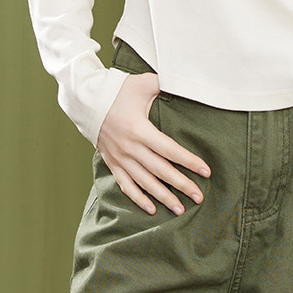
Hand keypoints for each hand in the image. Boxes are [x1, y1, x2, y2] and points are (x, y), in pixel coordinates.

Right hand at [96, 72, 210, 216]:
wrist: (87, 101)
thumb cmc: (118, 90)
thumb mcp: (142, 83)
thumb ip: (164, 84)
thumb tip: (183, 83)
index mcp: (139, 129)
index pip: (169, 150)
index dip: (188, 161)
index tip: (205, 171)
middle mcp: (130, 147)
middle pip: (160, 170)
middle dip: (181, 184)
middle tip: (199, 197)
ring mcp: (120, 158)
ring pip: (145, 182)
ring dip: (163, 197)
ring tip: (180, 209)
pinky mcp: (112, 163)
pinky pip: (126, 185)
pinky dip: (138, 199)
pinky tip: (151, 209)